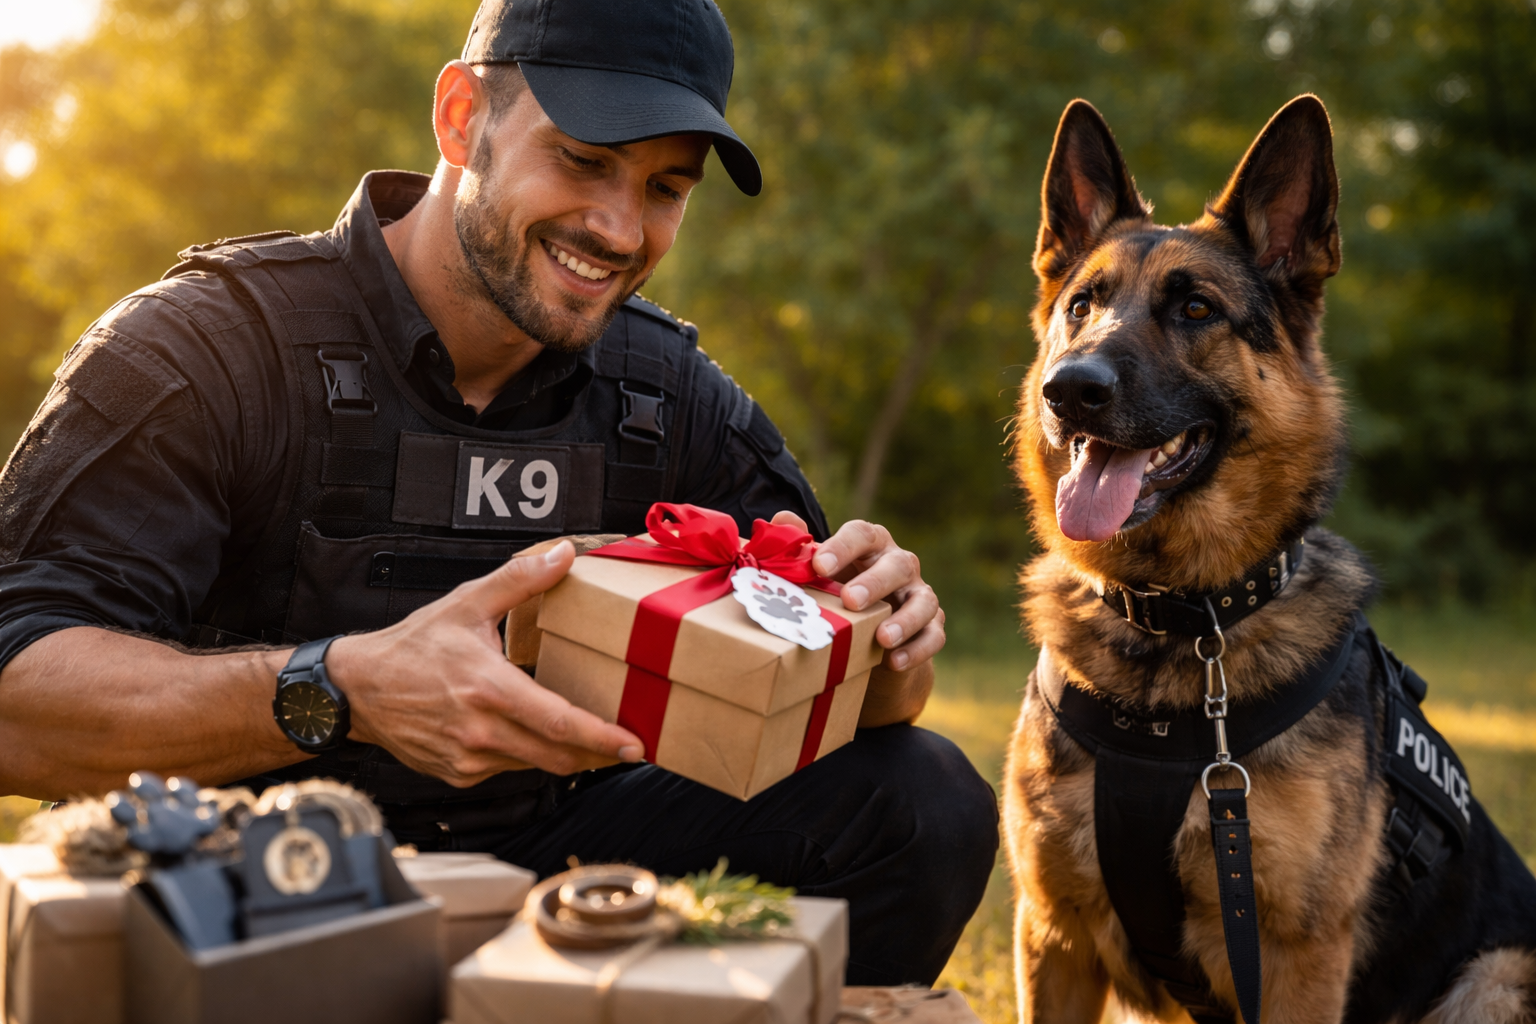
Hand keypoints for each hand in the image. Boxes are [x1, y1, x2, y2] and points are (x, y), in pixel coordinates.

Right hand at [326, 541, 644, 786]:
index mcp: (488, 689)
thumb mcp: (467, 603)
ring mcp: (468, 758)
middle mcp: (480, 731)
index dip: (601, 737)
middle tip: (627, 745)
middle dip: (598, 754)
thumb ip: (520, 579)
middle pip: (558, 756)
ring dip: (564, 754)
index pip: (558, 722)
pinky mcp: (458, 774)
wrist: (356, 689)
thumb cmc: (410, 647)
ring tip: (588, 737)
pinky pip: (507, 769)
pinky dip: (526, 754)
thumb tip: (563, 556)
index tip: (633, 744)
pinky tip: (528, 733)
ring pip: (535, 765)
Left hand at [771, 512, 945, 672]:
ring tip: (883, 638)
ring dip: (905, 619)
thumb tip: (782, 519)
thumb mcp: (815, 574)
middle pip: (897, 565)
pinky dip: (917, 649)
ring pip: (923, 600)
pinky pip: (933, 636)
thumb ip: (798, 547)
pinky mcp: (931, 626)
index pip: (861, 534)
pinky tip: (895, 661)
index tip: (819, 566)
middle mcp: (899, 564)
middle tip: (850, 601)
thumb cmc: (834, 594)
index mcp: (870, 544)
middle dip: (874, 583)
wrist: (863, 639)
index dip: (842, 547)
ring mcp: (919, 594)